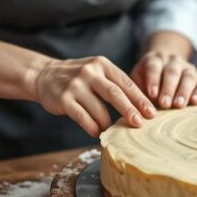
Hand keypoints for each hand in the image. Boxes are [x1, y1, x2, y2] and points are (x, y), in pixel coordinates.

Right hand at [33, 56, 155, 137]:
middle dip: (130, 111)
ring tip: (112, 129)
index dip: (140, 99)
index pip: (126, 83)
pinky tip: (97, 132)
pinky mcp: (64, 99)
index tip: (151, 113)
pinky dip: (93, 127)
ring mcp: (75, 86)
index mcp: (102, 64)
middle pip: (115, 94)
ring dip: (108, 123)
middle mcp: (89, 72)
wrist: (44, 75)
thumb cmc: (79, 77)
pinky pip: (83, 118)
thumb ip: (115, 84)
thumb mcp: (97, 71)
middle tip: (140, 124)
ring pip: (99, 110)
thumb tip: (140, 107)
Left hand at [131, 51, 196, 109]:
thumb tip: (141, 106)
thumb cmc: (147, 79)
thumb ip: (138, 89)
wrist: (165, 67)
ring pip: (188, 76)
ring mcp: (188, 68)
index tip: (152, 94)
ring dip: (184, 91)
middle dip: (168, 88)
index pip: (154, 67)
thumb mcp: (138, 79)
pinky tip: (195, 101)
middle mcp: (173, 61)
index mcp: (156, 59)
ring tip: (179, 105)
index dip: (153, 80)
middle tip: (165, 103)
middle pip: (172, 72)